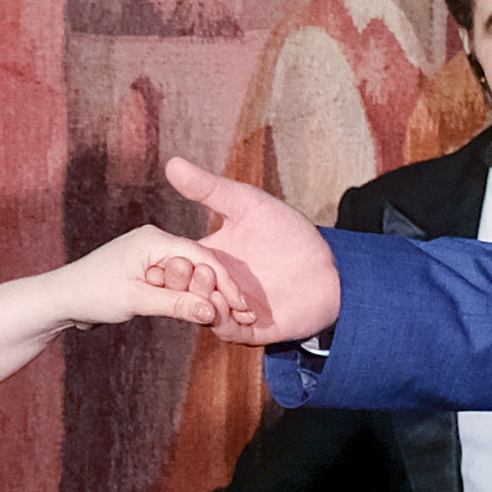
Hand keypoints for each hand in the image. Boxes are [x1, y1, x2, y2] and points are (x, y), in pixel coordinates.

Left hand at [49, 223, 249, 329]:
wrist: (60, 300)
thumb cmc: (91, 294)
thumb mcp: (136, 300)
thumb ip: (175, 304)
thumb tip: (211, 311)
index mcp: (153, 239)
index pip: (201, 256)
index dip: (224, 282)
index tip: (241, 305)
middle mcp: (154, 241)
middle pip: (199, 264)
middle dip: (220, 290)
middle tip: (242, 314)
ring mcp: (151, 256)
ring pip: (189, 275)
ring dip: (206, 296)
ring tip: (229, 317)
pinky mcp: (146, 271)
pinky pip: (176, 284)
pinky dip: (189, 298)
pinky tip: (205, 314)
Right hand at [159, 158, 336, 343]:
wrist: (329, 267)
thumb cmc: (290, 232)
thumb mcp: (247, 204)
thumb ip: (209, 188)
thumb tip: (172, 162)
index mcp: (207, 258)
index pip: (174, 262)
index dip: (165, 260)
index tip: (161, 254)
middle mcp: (214, 286)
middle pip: (182, 290)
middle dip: (179, 280)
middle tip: (186, 266)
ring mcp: (229, 309)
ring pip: (200, 311)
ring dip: (200, 298)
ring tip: (208, 281)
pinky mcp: (248, 330)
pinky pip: (225, 329)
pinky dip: (221, 318)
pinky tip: (228, 303)